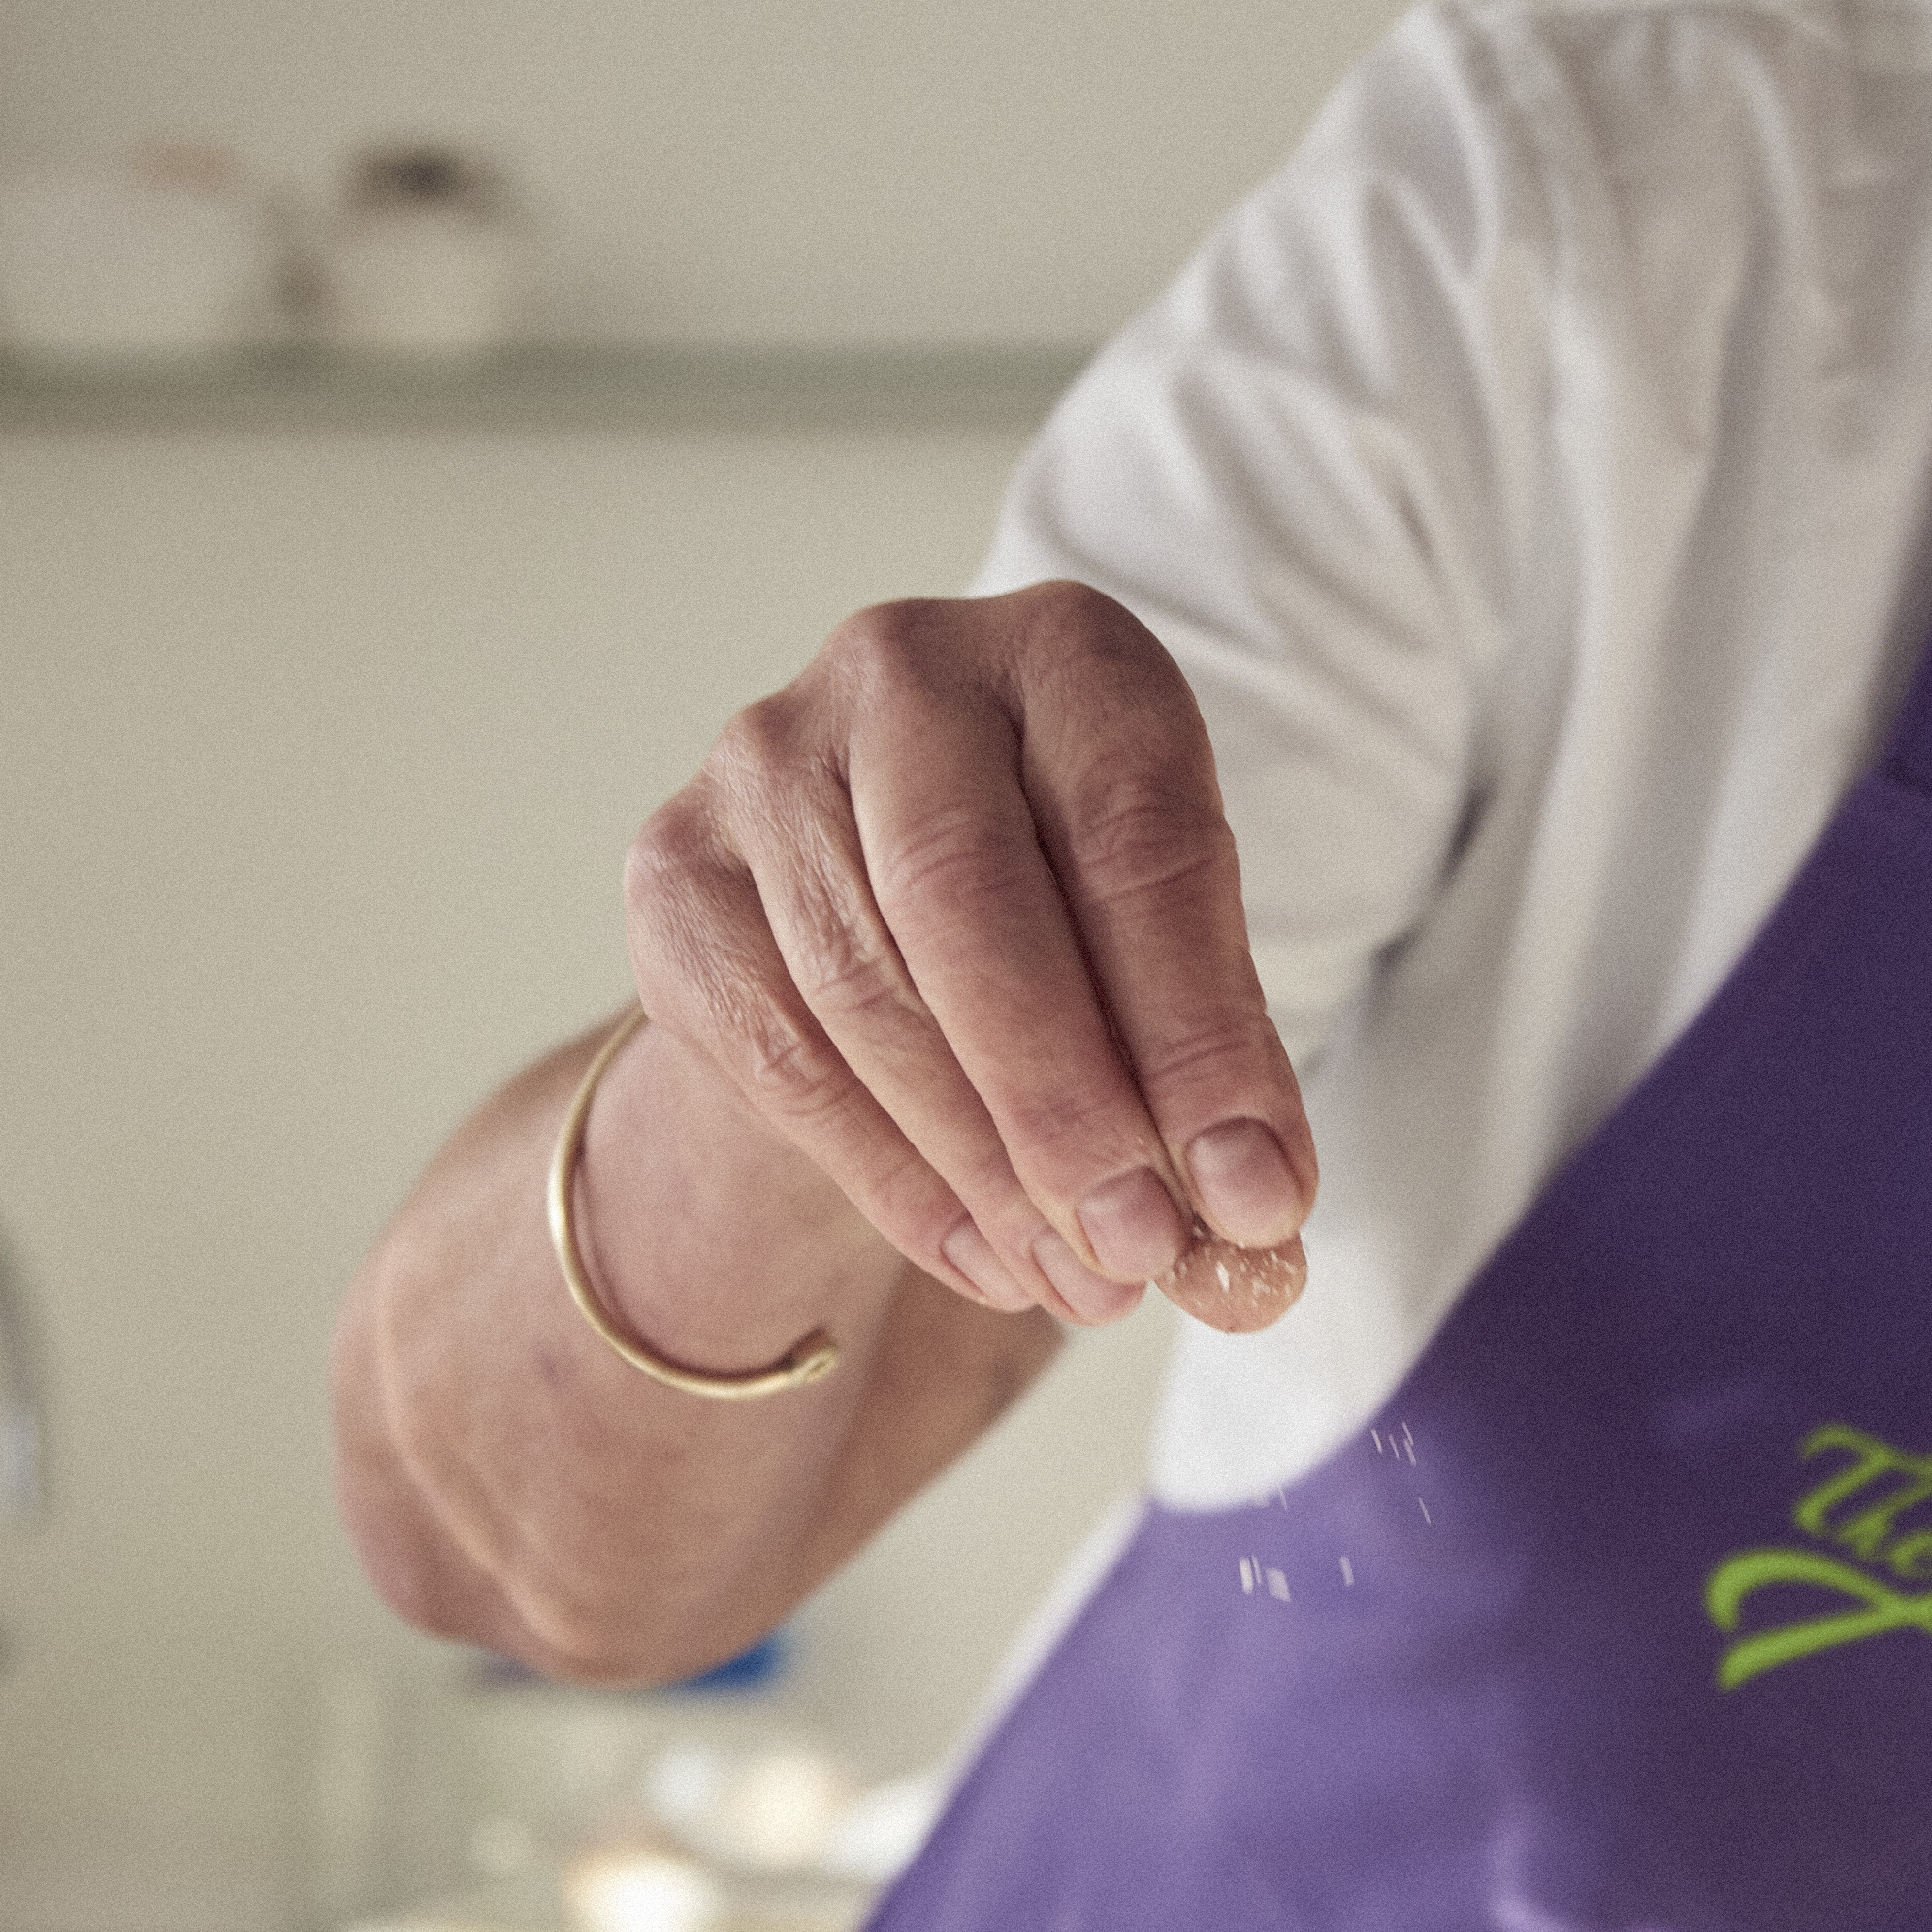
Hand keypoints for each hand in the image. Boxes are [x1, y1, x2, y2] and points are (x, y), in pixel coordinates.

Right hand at [618, 582, 1317, 1338]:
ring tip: (1083, 1281)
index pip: (1136, 836)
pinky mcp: (676, 871)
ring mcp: (765, 760)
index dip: (1197, 1029)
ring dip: (984, 1168)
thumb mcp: (1164, 938)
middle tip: (1143, 1249)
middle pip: (968, 901)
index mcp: (1067, 650)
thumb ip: (1210, 1054)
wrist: (876, 888)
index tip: (1255, 1192)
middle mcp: (901, 670)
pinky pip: (781, 1056)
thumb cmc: (1065, 903)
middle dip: (1066, 1103)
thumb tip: (1255, 1215)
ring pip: (867, 993)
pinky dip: (895, 1182)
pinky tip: (986, 1259)